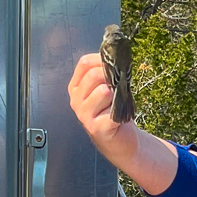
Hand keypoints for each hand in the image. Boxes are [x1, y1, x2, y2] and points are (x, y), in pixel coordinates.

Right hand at [67, 53, 178, 194]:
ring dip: (117, 96)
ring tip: (117, 105)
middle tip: (120, 88)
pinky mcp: (96, 128)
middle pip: (94, 75)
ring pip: (103, 91)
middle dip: (112, 77)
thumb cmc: (113, 111)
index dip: (102, 60)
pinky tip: (118, 118)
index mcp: (76, 87)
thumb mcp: (106, 87)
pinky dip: (120, 112)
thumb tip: (115, 55)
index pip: (84, 63)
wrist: (120, 141)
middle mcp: (76, 100)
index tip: (115, 66)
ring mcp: (83, 115)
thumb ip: (106, 72)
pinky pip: (112, 110)